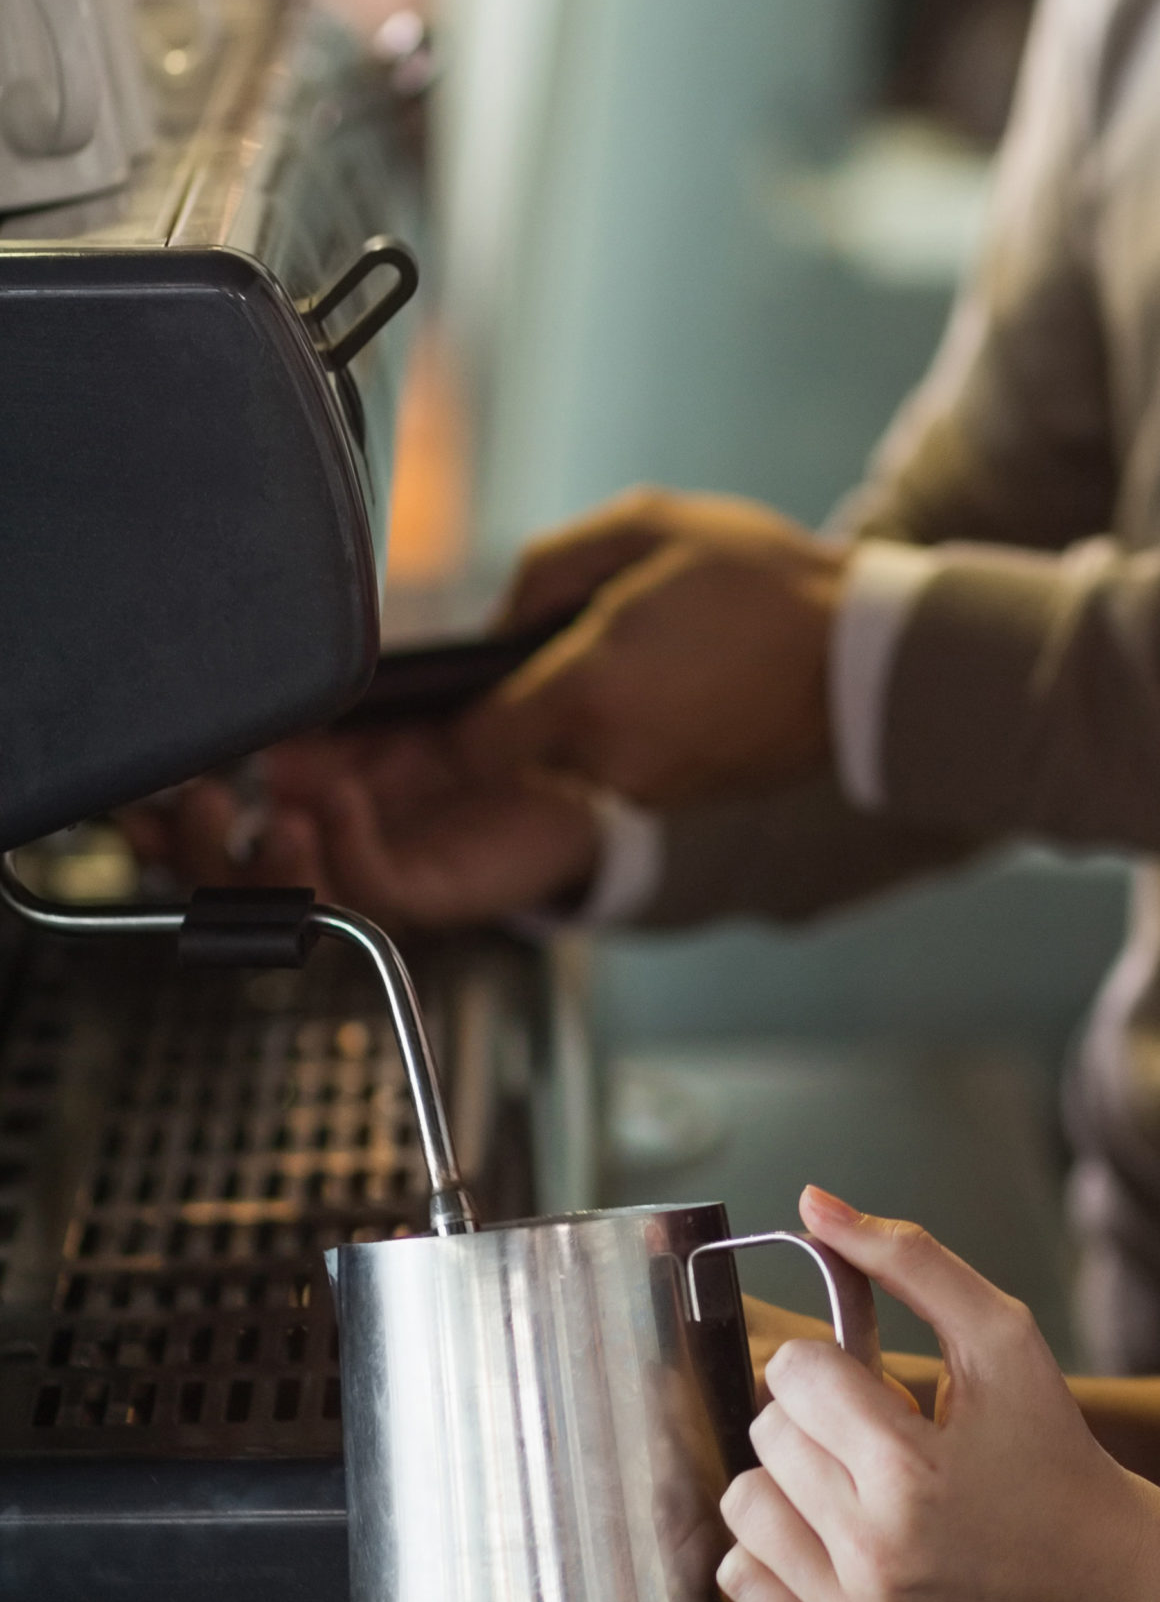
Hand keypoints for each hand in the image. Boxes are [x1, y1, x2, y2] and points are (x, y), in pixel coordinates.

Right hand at [120, 729, 600, 930]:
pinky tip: (339, 802)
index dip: (164, 822)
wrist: (588, 758)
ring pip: (297, 900)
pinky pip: (379, 889)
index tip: (130, 798)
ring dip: (263, 864)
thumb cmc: (490, 726)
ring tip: (263, 813)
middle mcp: (337, 848)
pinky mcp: (442, 888)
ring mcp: (387, 873)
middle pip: (235, 882)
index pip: (216, 830)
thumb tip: (241, 700)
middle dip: (195, 851)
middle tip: (186, 805)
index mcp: (308, 800)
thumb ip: (318, 712)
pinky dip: (348, 848)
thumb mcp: (386, 703)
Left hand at [463, 489, 849, 803]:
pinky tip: (690, 682)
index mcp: (586, 692)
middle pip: (524, 749)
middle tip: (593, 640)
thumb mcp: (648, 524)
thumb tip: (502, 621)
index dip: (467, 707)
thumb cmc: (764, 579)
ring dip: (593, 715)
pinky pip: (632, 767)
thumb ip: (549, 565)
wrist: (865, 654)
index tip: (493, 671)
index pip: (471, 742)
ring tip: (658, 653)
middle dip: (539, 699)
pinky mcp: (689, 800)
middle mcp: (610, 758)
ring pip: (579, 759)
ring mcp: (653, 788)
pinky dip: (643, 731)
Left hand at [719, 1189, 1159, 1601]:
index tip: (871, 1383)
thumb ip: (909, 1259)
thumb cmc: (1046, 1447)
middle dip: (811, 1415)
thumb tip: (814, 1202)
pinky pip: (738, 1576)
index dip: (832, 1363)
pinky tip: (831, 1527)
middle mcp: (873, 1554)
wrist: (1089, 1573)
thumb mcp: (1002, 1336)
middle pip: (766, 1434)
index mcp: (912, 1473)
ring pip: (741, 1503)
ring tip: (849, 1477)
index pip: (796, 1373)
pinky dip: (773, 1540)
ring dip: (786, 1475)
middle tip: (872, 1430)